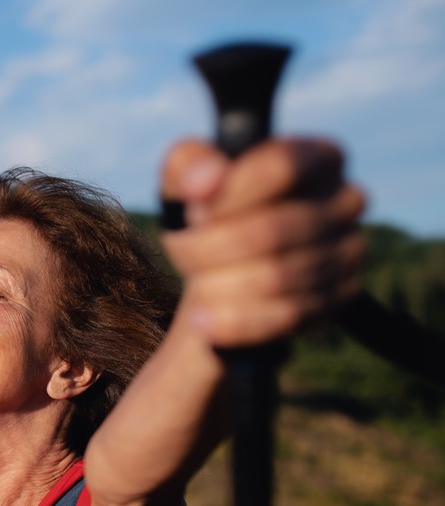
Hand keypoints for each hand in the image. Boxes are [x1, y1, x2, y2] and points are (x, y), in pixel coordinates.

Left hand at [160, 138, 366, 346]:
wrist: (220, 264)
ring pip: (277, 278)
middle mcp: (346, 200)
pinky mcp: (339, 298)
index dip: (232, 194)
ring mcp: (349, 252)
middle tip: (181, 250)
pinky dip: (237, 321)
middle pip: (273, 230)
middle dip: (211, 247)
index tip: (195, 212)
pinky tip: (205, 321)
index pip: (282, 167)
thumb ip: (189, 165)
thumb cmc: (206, 207)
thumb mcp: (185, 175)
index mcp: (316, 157)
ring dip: (219, 285)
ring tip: (195, 282)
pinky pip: (286, 316)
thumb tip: (206, 181)